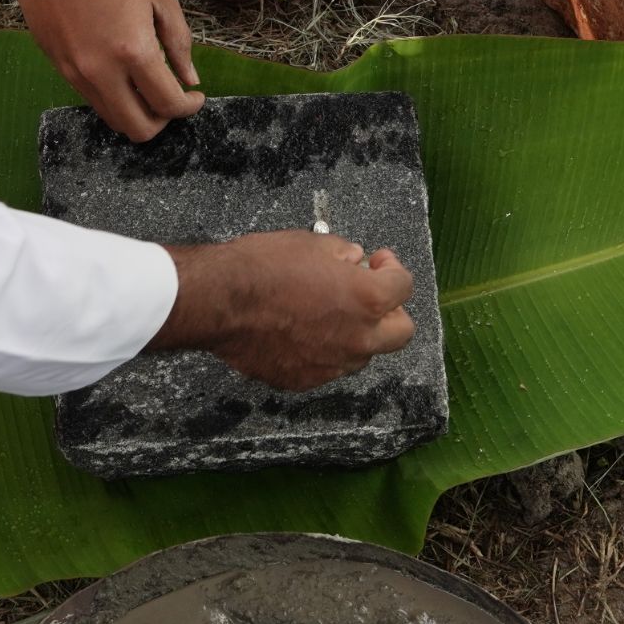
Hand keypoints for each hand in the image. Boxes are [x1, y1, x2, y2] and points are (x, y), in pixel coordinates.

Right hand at [8, 0, 200, 140]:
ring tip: (149, 87)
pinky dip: (116, 100)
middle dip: (163, 121)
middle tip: (172, 98)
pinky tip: (125, 75)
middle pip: (139, 129)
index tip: (195, 96)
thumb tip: (190, 79)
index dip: (189, 107)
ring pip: (114, 121)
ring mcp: (79, 75)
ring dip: (138, 113)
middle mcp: (103, 72)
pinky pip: (95, 102)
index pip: (167, 103)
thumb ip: (179, 40)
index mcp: (134, 51)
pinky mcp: (63, 71)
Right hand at [154, 232, 417, 389]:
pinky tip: (301, 331)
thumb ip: (344, 255)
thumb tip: (354, 262)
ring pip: (363, 353)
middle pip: (400, 333)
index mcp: (367, 300)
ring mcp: (332, 365)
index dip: (392, 269)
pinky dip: (324, 350)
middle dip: (391, 311)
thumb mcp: (311, 243)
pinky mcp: (305, 380)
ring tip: (328, 312)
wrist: (219, 303)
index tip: (379, 263)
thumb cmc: (262, 267)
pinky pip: (328, 366)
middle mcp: (358, 339)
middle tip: (369, 294)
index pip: (404, 286)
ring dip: (357, 333)